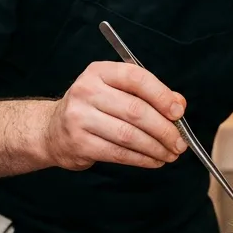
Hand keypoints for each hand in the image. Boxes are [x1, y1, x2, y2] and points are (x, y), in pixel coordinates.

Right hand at [42, 61, 186, 171]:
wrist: (52, 131)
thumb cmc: (93, 108)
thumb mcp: (116, 92)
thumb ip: (148, 95)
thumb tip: (179, 105)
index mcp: (99, 72)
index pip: (136, 78)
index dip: (162, 95)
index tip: (178, 112)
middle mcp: (87, 91)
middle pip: (135, 111)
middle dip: (164, 129)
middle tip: (180, 142)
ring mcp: (80, 118)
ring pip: (129, 135)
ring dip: (156, 147)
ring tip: (171, 154)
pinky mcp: (80, 143)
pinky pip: (119, 153)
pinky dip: (142, 159)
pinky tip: (154, 161)